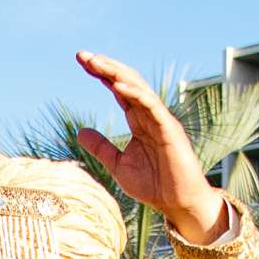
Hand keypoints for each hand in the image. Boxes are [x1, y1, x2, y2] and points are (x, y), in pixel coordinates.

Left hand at [72, 52, 227, 244]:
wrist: (178, 203)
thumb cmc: (154, 186)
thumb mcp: (118, 165)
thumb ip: (101, 147)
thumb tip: (79, 132)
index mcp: (139, 120)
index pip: (118, 90)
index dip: (101, 74)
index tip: (81, 61)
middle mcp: (150, 115)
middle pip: (127, 82)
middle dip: (105, 67)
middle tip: (82, 55)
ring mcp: (161, 120)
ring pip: (138, 88)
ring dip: (117, 74)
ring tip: (96, 63)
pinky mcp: (170, 130)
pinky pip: (152, 106)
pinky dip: (136, 95)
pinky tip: (118, 86)